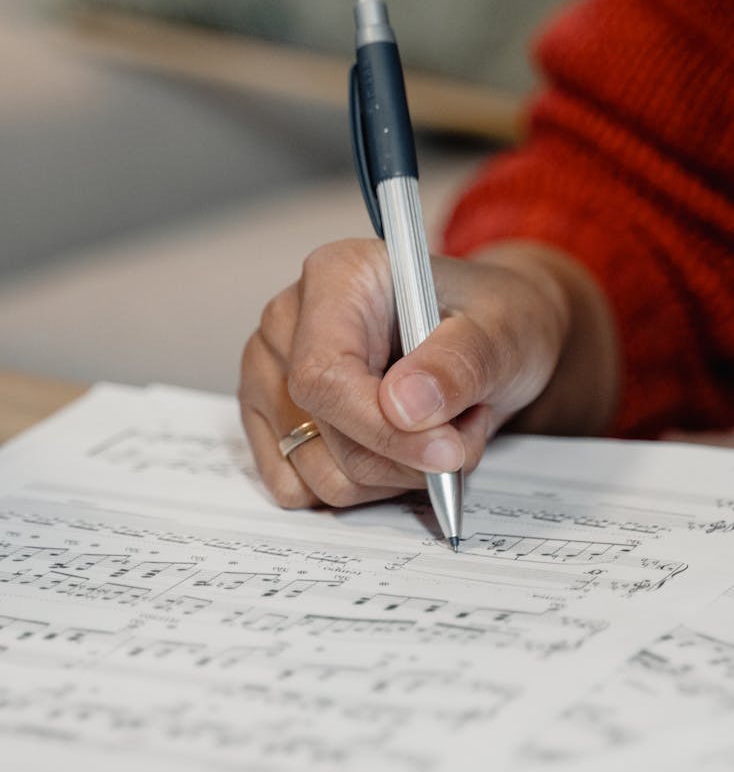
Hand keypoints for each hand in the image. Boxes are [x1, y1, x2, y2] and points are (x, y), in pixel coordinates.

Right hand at [238, 237, 617, 508]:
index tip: (445, 452)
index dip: (383, 430)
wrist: (487, 341)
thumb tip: (403, 406)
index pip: (324, 376)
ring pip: (324, 476)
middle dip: (409, 456)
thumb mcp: (502, 333)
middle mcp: (288, 326)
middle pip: (328, 436)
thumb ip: (458, 364)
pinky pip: (309, 493)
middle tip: (463, 427)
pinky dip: (367, 489)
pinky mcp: (271, 427)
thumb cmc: (491, 322)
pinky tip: (399, 450)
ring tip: (437, 430)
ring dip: (396, 475)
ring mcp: (269, 379)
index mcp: (335, 279)